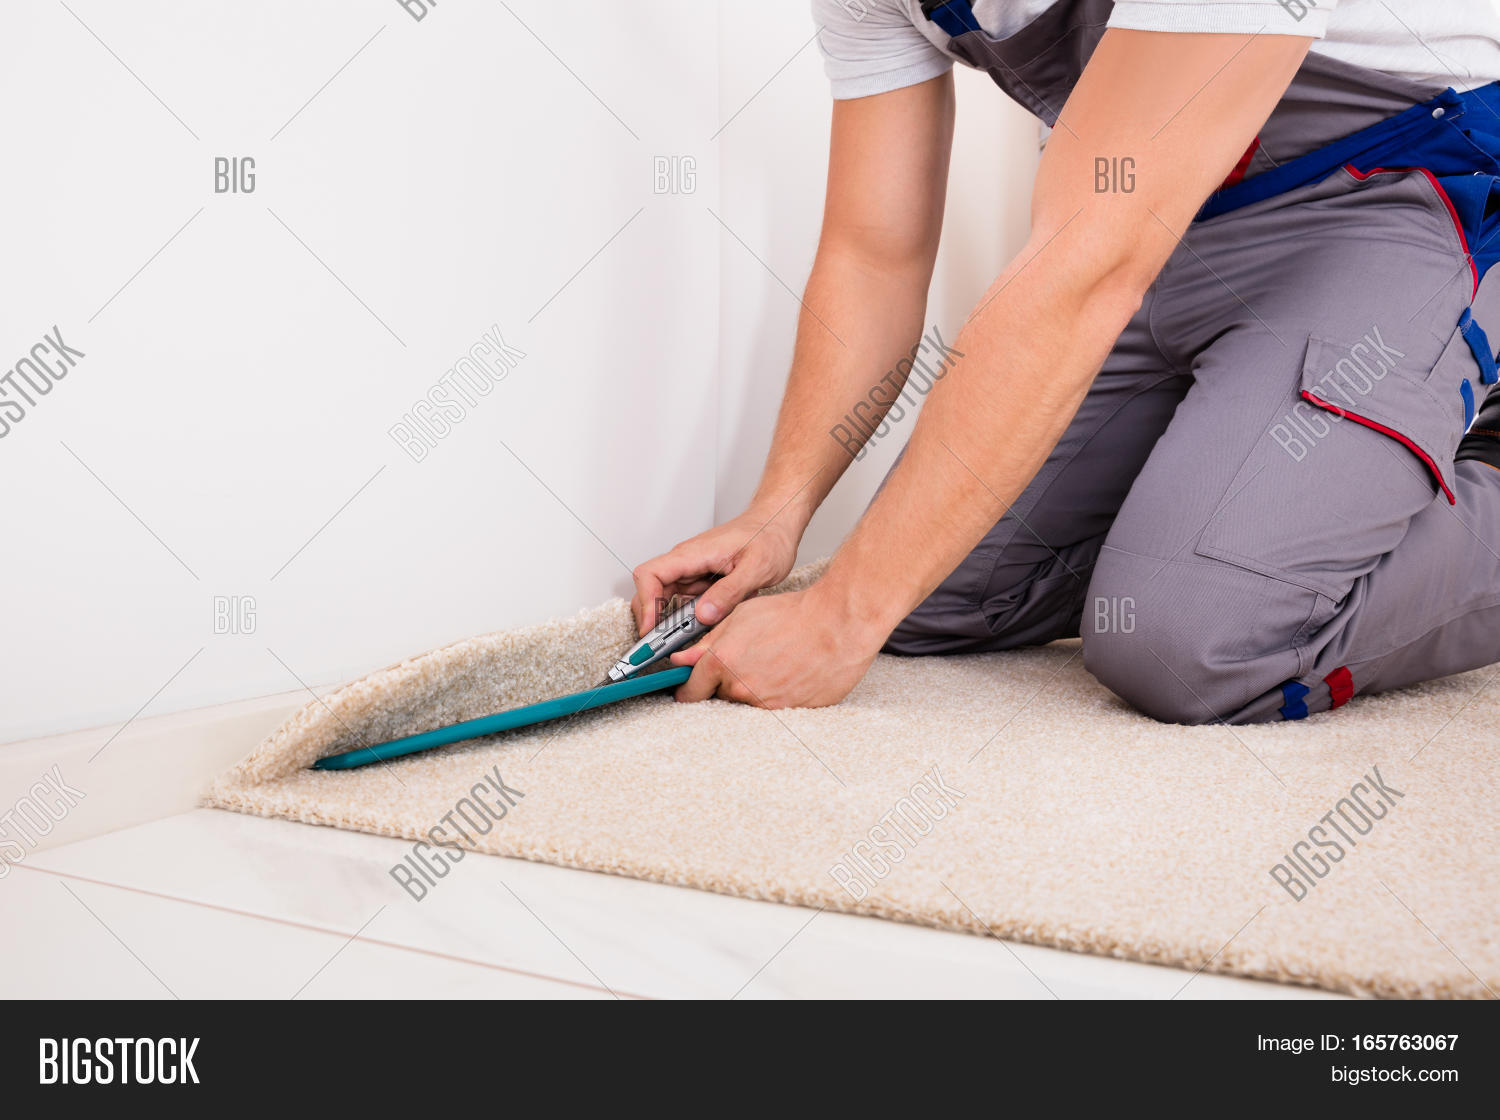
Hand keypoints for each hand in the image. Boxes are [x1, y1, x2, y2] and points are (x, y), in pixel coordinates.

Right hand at [630, 505, 801, 634]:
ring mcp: (693, 571)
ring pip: (668, 600)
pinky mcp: (702, 580)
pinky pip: (687, 602)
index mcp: (694, 554)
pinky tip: (705, 627)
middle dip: (654, 619)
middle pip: (652, 591)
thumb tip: (704, 615)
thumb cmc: (768, 535)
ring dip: (673, 622)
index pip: (650, 574)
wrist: (777, 524)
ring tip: (689, 640)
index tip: (651, 628)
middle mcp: (687, 562)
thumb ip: (730, 592)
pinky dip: (690, 618)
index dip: (645, 603)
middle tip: (664, 645)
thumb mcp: (757, 567)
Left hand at [670, 584, 883, 708]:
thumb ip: (707, 641)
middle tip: (747, 660)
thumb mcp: (741, 617)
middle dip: (725, 682)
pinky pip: (773, 708)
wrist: (837, 625)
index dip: (688, 688)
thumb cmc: (793, 615)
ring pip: (747, 702)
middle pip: (720, 696)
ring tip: (773, 662)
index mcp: (722, 663)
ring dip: (753, 688)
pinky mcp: (790, 712)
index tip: (689, 687)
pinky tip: (788, 672)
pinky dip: (776, 694)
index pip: (689, 691)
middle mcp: (741, 689)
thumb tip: (682, 658)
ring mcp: (766, 704)